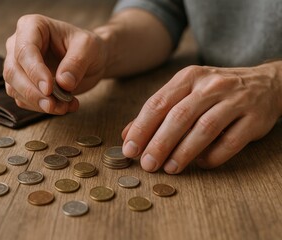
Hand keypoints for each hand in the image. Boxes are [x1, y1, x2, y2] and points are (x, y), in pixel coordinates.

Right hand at [3, 14, 107, 113]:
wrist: (90, 60)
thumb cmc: (88, 47)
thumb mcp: (89, 48)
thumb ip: (76, 62)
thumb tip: (63, 83)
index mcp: (32, 26)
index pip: (25, 50)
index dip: (35, 72)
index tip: (49, 89)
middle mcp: (18, 44)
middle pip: (13, 71)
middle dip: (33, 93)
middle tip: (54, 105)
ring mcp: (17, 65)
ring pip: (14, 89)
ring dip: (38, 103)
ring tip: (65, 107)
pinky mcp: (22, 84)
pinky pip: (23, 100)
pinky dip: (41, 108)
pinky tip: (63, 107)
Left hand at [122, 62, 281, 172]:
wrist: (265, 83)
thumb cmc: (215, 92)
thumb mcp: (185, 92)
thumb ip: (158, 112)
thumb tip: (127, 134)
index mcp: (189, 77)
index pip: (158, 103)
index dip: (141, 128)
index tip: (130, 149)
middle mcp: (211, 85)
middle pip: (179, 116)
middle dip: (160, 143)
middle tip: (147, 164)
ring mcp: (235, 100)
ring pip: (204, 128)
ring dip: (184, 152)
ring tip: (170, 168)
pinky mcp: (254, 118)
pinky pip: (230, 142)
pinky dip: (213, 156)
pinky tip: (200, 164)